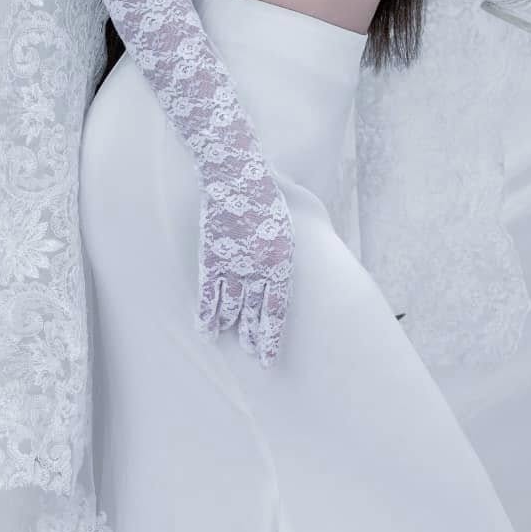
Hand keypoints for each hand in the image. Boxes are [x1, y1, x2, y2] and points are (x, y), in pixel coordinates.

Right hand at [196, 157, 294, 368]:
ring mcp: (232, 266)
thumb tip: (325, 243)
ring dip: (230, 328)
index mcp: (281, 263)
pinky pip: (208, 296)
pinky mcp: (211, 258)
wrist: (237, 174)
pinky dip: (205, 316)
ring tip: (232, 341)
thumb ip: (314, 228)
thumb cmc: (273, 189)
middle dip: (253, 339)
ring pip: (230, 309)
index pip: (275, 313)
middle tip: (254, 355)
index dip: (270, 338)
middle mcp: (257, 271)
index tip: (268, 358)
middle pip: (253, 316)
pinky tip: (206, 331)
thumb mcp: (306, 208)